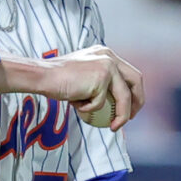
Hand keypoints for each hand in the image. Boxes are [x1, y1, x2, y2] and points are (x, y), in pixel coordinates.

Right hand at [0, 45, 144, 131]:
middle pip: (136, 80)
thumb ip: (99, 81)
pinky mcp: (101, 77)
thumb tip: (112, 101)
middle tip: (131, 118)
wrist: (43, 76)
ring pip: (124, 96)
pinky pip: (101, 103)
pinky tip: (76, 105)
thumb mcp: (83, 76)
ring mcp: (107, 66)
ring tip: (113, 127)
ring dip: (121, 115)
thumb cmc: (57, 79)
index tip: (130, 108)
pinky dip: (88, 110)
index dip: (133, 91)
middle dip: (137, 102)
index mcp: (106, 54)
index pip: (129, 73)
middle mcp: (109, 56)